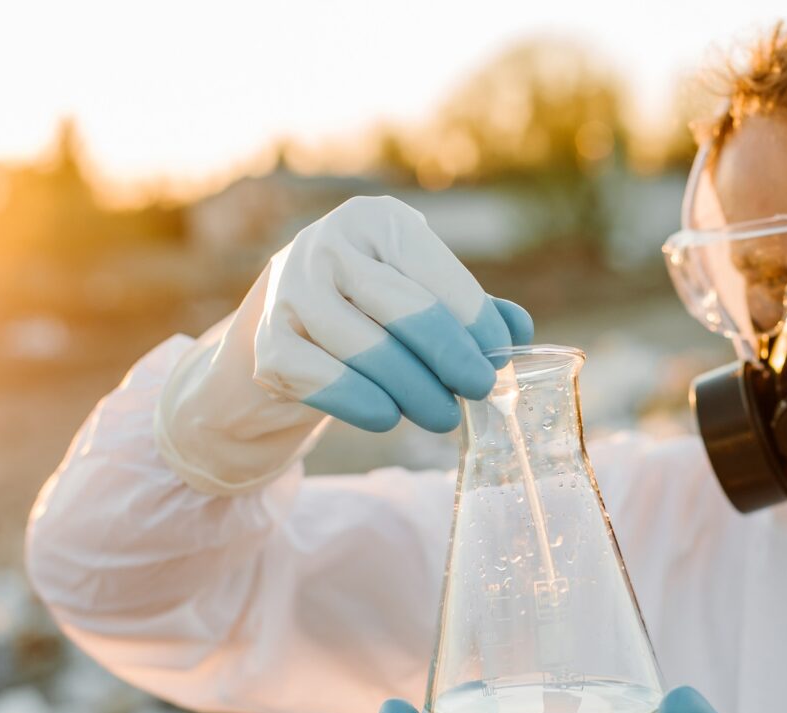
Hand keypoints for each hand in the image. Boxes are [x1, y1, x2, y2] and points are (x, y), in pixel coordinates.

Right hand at [155, 195, 532, 494]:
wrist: (282, 332)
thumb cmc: (369, 309)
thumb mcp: (418, 293)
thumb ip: (469, 308)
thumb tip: (518, 330)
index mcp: (374, 220)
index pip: (437, 273)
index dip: (475, 321)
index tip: (499, 359)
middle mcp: (327, 244)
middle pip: (405, 310)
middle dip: (451, 358)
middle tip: (479, 390)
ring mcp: (290, 293)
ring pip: (368, 351)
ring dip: (414, 390)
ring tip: (442, 415)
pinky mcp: (268, 345)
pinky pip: (326, 381)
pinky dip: (364, 403)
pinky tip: (389, 417)